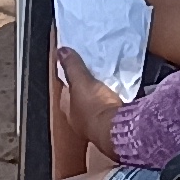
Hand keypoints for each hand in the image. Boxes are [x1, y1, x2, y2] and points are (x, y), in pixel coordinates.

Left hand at [53, 45, 125, 169]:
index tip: (75, 69)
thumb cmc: (93, 107)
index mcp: (68, 111)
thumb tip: (60, 51)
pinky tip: (118, 95)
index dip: (69, 81)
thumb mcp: (81, 82)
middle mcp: (79, 121)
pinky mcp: (112, 126)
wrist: (117, 129)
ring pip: (96, 106)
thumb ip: (72, 67)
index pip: (65, 93)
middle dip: (86, 90)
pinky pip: (110, 110)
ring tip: (107, 83)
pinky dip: (112, 103)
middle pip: (81, 101)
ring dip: (100, 97)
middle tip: (93, 75)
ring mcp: (96, 125)